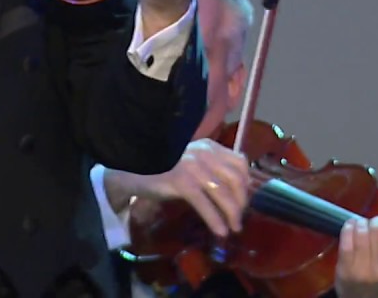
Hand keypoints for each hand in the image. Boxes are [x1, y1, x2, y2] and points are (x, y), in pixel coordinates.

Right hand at [116, 138, 249, 236]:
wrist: (131, 168)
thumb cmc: (162, 166)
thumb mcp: (190, 159)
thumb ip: (210, 167)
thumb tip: (237, 189)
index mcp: (208, 146)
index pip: (240, 162)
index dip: (246, 183)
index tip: (243, 199)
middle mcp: (204, 153)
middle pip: (236, 179)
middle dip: (241, 202)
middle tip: (239, 217)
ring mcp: (192, 167)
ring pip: (224, 193)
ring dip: (232, 214)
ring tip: (233, 228)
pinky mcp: (181, 182)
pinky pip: (205, 204)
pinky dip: (215, 220)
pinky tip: (220, 231)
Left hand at [335, 216, 377, 297]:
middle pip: (377, 237)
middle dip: (376, 223)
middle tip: (375, 221)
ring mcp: (361, 271)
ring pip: (361, 237)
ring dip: (361, 224)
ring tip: (362, 222)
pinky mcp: (344, 269)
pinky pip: (346, 243)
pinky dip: (348, 229)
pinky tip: (351, 225)